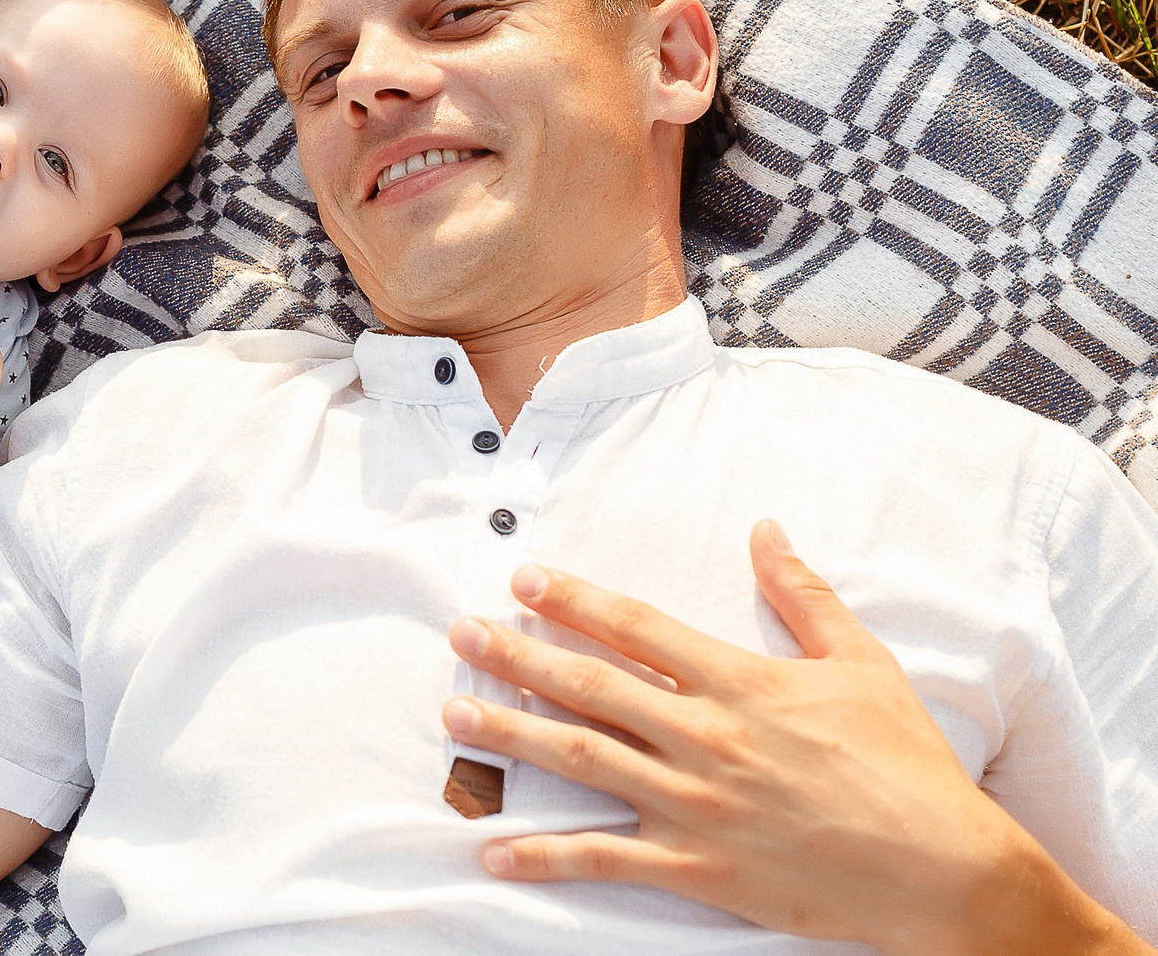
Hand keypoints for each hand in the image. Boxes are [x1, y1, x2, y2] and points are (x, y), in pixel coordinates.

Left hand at [442, 522, 1095, 954]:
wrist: (947, 873)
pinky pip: (607, 861)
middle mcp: (707, 739)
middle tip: (461, 632)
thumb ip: (804, 594)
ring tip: (453, 714)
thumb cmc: (908, 765)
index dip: (573, 599)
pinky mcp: (701, 870)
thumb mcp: (862, 663)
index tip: (522, 578)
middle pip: (591, 686)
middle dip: (516, 655)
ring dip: (511, 736)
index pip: (636, 628)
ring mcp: (698, 807)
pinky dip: (545, 856)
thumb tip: (766, 528)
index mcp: (741, 683)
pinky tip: (493, 848)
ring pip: (582, 760)